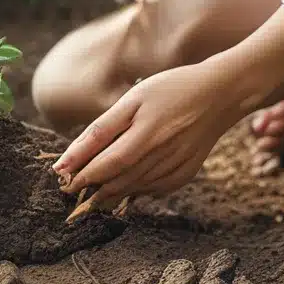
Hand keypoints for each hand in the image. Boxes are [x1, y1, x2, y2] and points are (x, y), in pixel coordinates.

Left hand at [53, 61, 246, 220]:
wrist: (221, 93)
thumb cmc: (171, 89)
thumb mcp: (133, 98)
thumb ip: (102, 128)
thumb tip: (72, 157)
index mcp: (146, 132)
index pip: (107, 163)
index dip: (83, 175)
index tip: (62, 181)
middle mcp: (162, 154)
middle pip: (120, 181)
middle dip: (92, 189)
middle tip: (71, 192)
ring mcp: (177, 166)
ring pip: (136, 188)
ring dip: (111, 194)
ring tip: (91, 194)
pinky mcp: (187, 172)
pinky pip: (157, 190)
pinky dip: (138, 192)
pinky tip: (126, 189)